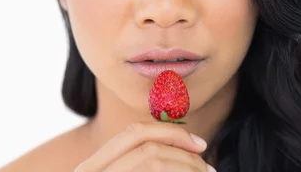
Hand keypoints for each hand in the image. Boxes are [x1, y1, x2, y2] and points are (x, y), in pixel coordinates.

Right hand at [73, 121, 215, 170]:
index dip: (171, 133)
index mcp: (93, 168)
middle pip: (146, 147)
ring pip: (153, 162)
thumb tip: (189, 152)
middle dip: (184, 154)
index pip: (134, 132)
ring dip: (187, 168)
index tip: (200, 145)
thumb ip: (141, 165)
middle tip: (208, 169)